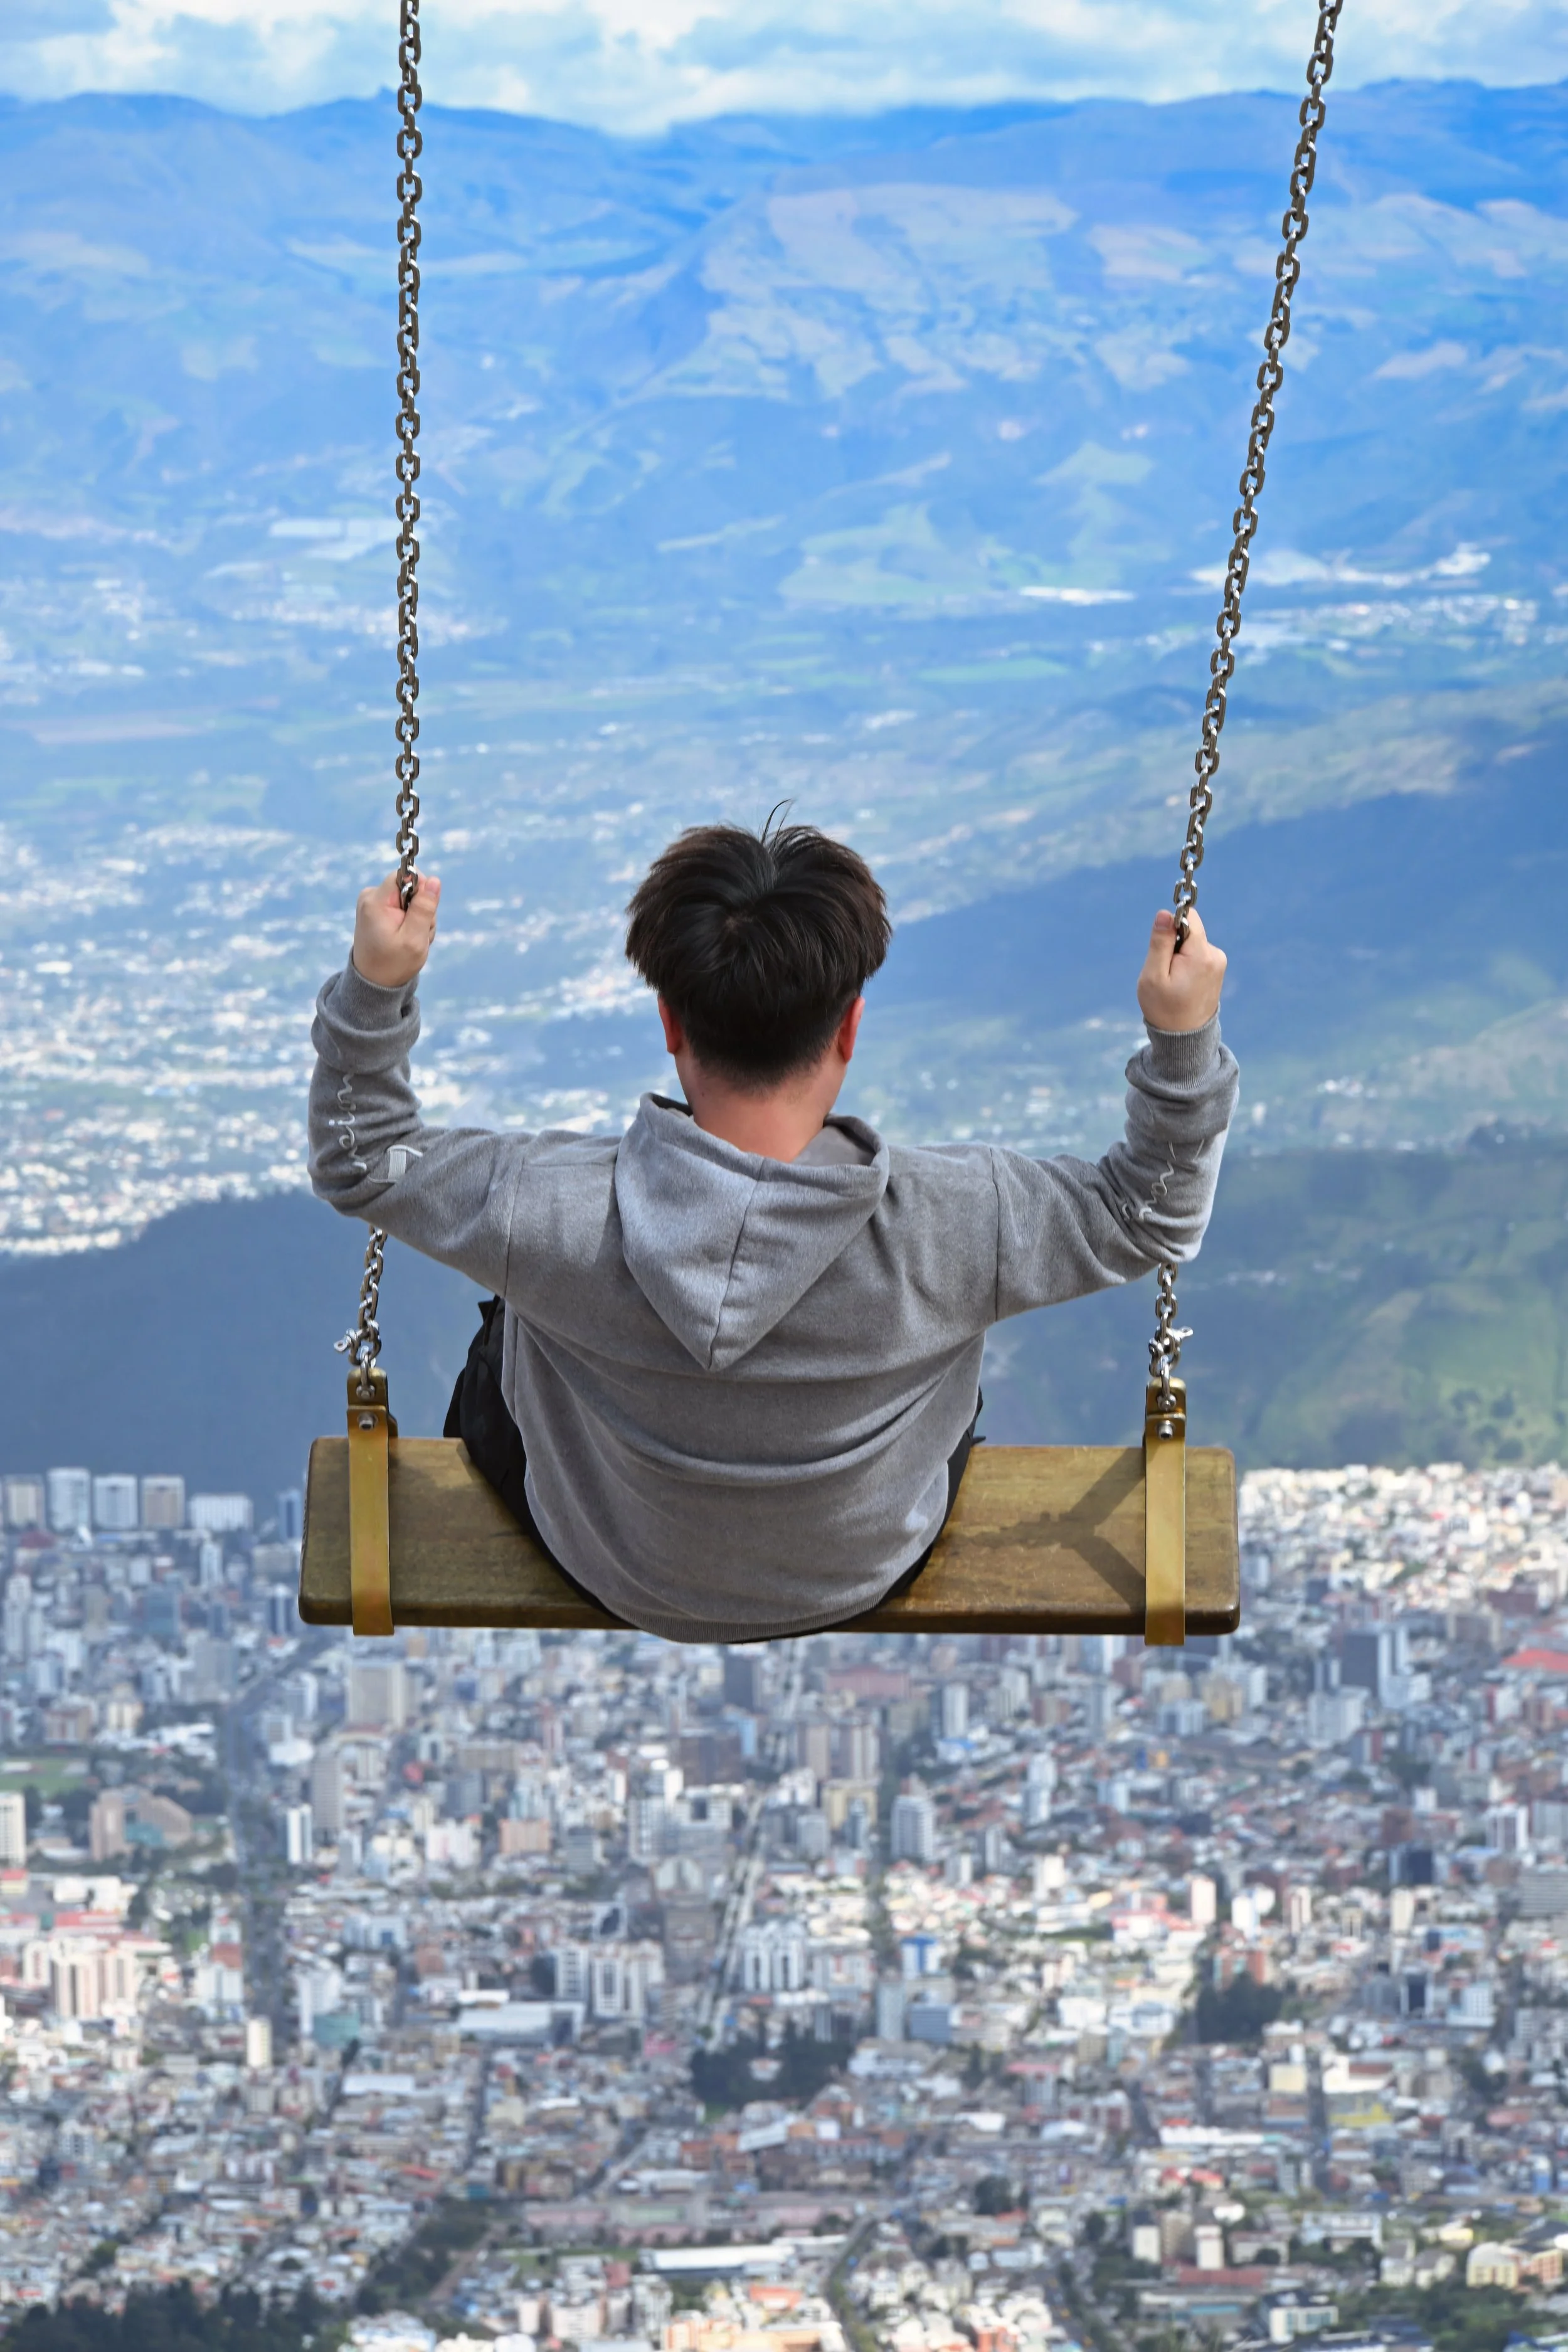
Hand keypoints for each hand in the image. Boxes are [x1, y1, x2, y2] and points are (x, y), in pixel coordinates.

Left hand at [352, 871, 440, 988]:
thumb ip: (425, 908)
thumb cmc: (394, 964)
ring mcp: (372, 904)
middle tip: (417, 934)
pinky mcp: (376, 910)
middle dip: (420, 909)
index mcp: (376, 902)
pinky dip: (409, 922)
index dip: (420, 892)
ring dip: (417, 919)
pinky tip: (406, 938)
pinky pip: (401, 907)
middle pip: (409, 888)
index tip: (421, 915)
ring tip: (411, 939)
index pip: (405, 876)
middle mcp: (370, 897)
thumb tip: (434, 880)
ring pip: (408, 899)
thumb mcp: (415, 938)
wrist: (374, 982)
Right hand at [1137, 907, 1225, 1032]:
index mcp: (1201, 955)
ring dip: (1179, 956)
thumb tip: (1165, 913)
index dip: (1171, 926)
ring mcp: (1218, 963)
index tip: (1163, 946)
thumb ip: (1160, 942)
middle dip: (1173, 945)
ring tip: (1173, 981)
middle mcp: (1215, 956)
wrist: (1184, 1038)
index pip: (1190, 918)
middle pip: (1190, 931)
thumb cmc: (1164, 1008)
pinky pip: (1197, 955)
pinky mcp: (1216, 970)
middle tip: (1165, 971)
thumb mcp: (1153, 975)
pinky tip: (1182, 984)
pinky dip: (1186, 965)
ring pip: (1192, 944)